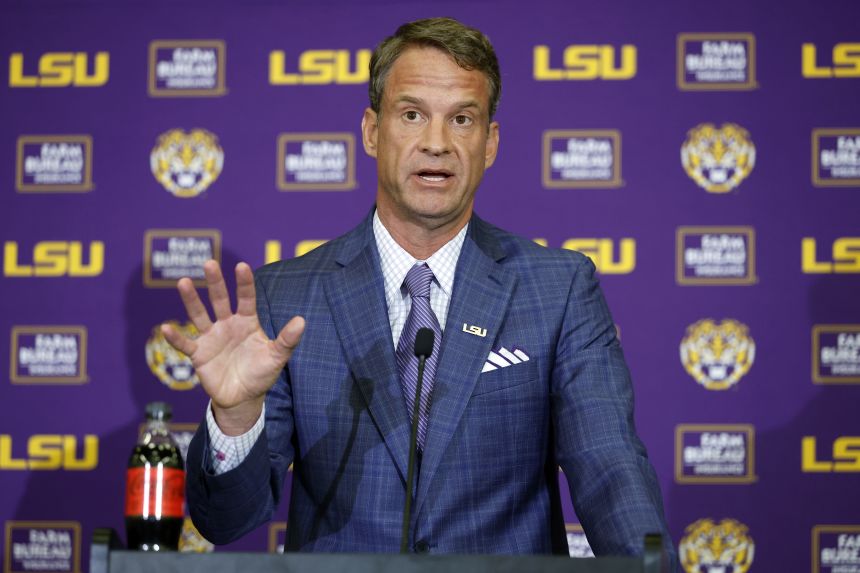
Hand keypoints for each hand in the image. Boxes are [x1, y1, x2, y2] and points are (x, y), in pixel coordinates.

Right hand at [161, 260, 304, 434]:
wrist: (243, 398)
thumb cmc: (261, 374)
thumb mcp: (277, 357)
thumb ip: (287, 340)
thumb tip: (301, 321)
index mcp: (247, 322)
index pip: (245, 299)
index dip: (244, 283)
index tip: (242, 266)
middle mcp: (227, 325)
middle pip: (219, 300)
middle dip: (215, 282)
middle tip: (209, 262)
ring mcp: (211, 338)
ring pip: (199, 315)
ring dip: (191, 300)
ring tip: (184, 282)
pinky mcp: (199, 354)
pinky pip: (185, 344)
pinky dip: (176, 337)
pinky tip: (165, 328)